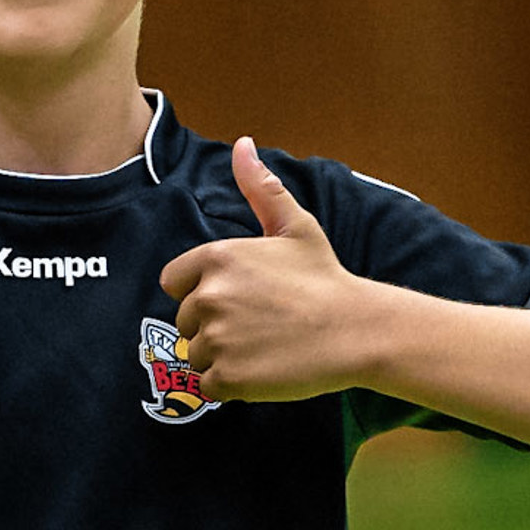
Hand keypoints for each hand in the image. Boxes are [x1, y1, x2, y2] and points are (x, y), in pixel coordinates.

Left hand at [158, 137, 376, 401]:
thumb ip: (261, 187)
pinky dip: (232, 384)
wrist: (356, 329)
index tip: (240, 297)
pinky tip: (264, 368)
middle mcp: (208, 296)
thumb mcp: (295, 226)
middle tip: (261, 324)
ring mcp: (217, 338)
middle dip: (216, 326)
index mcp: (215, 258)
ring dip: (224, 356)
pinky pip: (209, 385)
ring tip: (265, 346)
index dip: (202, 292)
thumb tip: (242, 144)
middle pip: (186, 322)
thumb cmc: (325, 277)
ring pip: (198, 355)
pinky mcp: (228, 377)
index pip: (174, 283)